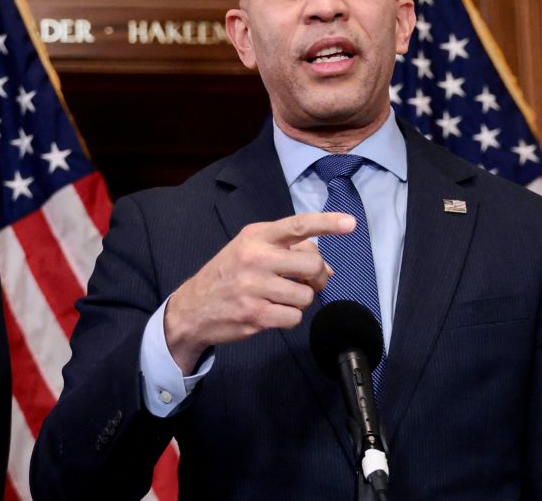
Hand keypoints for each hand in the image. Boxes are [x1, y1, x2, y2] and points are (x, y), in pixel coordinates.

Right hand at [163, 212, 354, 373]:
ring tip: (280, 298)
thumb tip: (326, 269)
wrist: (192, 308)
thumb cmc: (226, 276)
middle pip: (312, 264)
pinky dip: (289, 317)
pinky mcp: (256, 315)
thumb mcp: (248, 250)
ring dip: (299, 300)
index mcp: (255, 237)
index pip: (297, 226)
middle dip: (316, 276)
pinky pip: (294, 317)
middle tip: (306, 281)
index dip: (326, 224)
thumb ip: (285, 252)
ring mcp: (255, 287)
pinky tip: (271, 313)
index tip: (350, 223)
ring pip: (306, 294)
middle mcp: (255, 258)